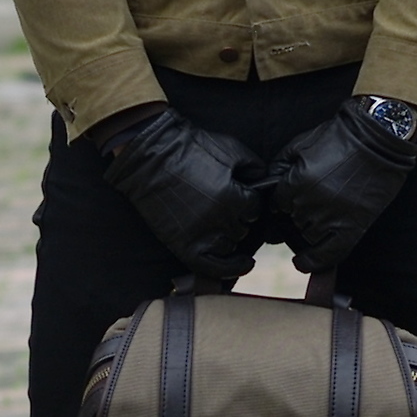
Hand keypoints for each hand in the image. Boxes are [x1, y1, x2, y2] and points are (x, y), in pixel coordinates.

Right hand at [100, 108, 269, 278]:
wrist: (150, 157)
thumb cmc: (190, 148)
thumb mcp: (230, 147)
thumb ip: (255, 167)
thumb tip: (266, 182)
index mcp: (233, 197)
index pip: (256, 208)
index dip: (249, 200)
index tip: (240, 194)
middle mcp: (220, 220)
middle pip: (244, 227)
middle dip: (238, 215)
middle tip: (223, 202)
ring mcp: (202, 235)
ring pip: (231, 244)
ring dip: (229, 233)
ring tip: (217, 219)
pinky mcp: (185, 246)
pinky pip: (214, 267)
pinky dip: (229, 269)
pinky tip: (242, 263)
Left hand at [267, 99, 416, 271]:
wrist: (377, 140)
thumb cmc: (339, 138)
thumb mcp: (300, 144)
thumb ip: (279, 166)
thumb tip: (267, 185)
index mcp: (296, 183)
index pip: (275, 206)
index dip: (278, 205)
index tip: (283, 204)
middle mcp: (311, 204)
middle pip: (290, 222)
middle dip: (292, 216)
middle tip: (303, 206)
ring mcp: (332, 218)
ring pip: (306, 237)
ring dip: (305, 231)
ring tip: (313, 220)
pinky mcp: (352, 227)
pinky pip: (328, 255)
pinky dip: (314, 262)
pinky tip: (303, 262)